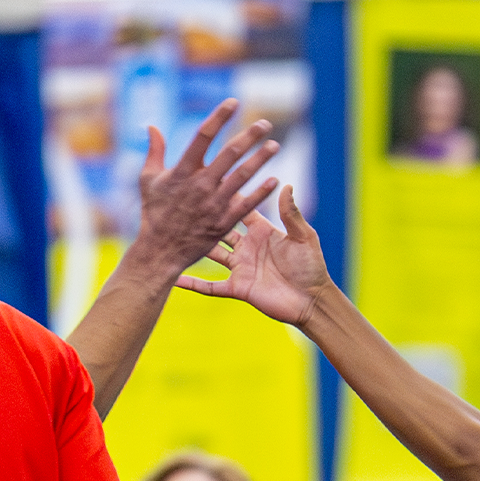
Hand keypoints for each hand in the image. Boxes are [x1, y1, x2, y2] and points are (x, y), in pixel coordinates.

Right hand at [133, 98, 280, 273]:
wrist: (161, 250)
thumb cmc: (154, 212)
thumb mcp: (148, 180)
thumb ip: (154, 152)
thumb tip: (151, 126)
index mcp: (182, 171)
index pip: (203, 136)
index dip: (219, 117)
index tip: (233, 102)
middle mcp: (200, 184)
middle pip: (229, 154)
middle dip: (249, 136)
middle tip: (265, 123)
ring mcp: (214, 203)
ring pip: (242, 176)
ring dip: (260, 159)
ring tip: (275, 145)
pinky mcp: (224, 221)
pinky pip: (247, 204)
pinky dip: (261, 192)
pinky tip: (276, 180)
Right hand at [179, 185, 331, 325]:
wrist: (312, 301)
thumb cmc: (311, 266)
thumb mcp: (303, 237)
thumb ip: (291, 213)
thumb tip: (286, 185)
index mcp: (261, 231)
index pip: (237, 208)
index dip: (223, 195)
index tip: (205, 179)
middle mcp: (246, 247)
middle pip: (217, 228)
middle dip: (201, 217)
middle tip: (178, 203)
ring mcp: (240, 268)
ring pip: (209, 254)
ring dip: (191, 246)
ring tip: (167, 235)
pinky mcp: (237, 288)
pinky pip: (209, 287)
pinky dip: (191, 283)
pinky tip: (172, 277)